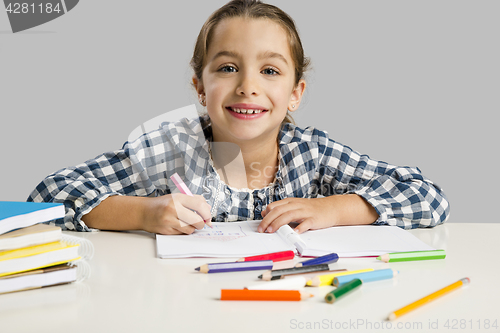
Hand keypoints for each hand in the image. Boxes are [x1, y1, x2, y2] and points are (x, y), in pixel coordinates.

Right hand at [142, 194, 211, 234]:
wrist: (144, 212)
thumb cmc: (162, 204)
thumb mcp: (177, 197)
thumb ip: (194, 200)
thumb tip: (208, 208)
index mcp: (178, 198)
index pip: (199, 205)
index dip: (207, 213)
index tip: (208, 217)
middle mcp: (173, 208)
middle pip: (197, 220)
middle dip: (201, 224)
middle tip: (200, 223)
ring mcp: (169, 220)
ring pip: (190, 229)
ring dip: (192, 228)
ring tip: (186, 223)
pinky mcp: (165, 230)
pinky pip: (181, 234)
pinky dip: (183, 231)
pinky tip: (178, 226)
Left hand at [258, 195, 378, 233]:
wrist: (331, 207)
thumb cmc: (311, 209)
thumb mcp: (294, 206)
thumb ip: (281, 209)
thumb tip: (265, 213)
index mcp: (290, 202)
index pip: (274, 207)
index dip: (266, 216)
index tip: (261, 225)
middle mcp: (296, 205)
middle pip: (279, 211)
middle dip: (268, 221)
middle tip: (262, 230)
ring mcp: (305, 212)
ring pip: (289, 215)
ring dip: (278, 223)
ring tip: (272, 231)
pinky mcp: (314, 219)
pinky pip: (306, 223)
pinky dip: (300, 227)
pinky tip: (295, 232)